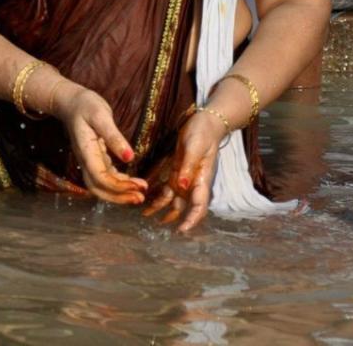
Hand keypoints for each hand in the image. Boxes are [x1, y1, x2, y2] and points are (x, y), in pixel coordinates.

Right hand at [48, 83, 146, 204]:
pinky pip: (105, 177)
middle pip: (98, 188)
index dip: (118, 186)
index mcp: (86, 151)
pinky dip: (118, 183)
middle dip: (119, 197)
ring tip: (139, 194)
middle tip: (140, 198)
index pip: (100, 177)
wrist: (72, 102)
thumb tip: (130, 158)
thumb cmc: (86, 105)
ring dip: (119, 193)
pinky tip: (132, 183)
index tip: (137, 187)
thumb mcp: (101, 116)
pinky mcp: (95, 159)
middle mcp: (85, 160)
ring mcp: (89, 161)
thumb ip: (114, 137)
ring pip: (101, 186)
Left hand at [142, 107, 223, 232]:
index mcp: (202, 179)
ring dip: (162, 209)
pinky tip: (147, 202)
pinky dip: (158, 197)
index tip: (181, 230)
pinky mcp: (177, 172)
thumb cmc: (203, 133)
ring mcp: (185, 178)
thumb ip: (188, 167)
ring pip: (174, 200)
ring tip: (146, 216)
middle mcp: (194, 183)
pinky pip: (167, 189)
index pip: (199, 205)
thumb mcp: (195, 147)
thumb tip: (181, 186)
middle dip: (175, 219)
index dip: (192, 219)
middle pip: (186, 207)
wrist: (206, 122)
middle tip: (159, 228)